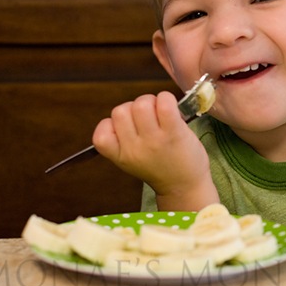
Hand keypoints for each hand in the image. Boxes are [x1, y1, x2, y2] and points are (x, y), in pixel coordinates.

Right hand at [92, 91, 215, 208]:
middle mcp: (134, 148)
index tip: (127, 129)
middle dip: (134, 108)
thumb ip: (124, 139)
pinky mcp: (174, 132)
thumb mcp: (132, 160)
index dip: (112, 123)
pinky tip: (172, 109)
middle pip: (120, 110)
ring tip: (161, 113)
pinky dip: (167, 99)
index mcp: (120, 156)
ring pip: (141, 103)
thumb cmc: (161, 168)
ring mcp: (154, 140)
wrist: (184, 186)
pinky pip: (164, 103)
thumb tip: (130, 109)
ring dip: (151, 102)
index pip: (100, 133)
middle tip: (148, 118)